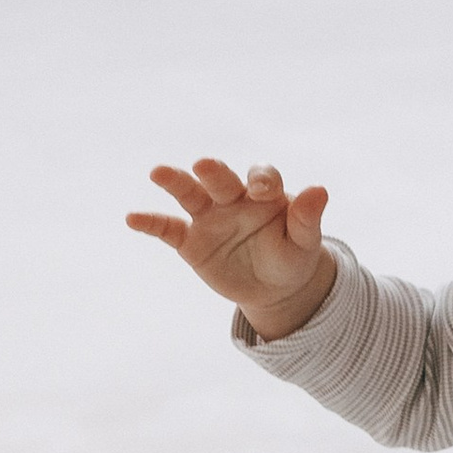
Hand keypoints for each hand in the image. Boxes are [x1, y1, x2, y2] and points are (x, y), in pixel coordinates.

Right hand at [129, 156, 335, 340]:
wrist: (274, 287)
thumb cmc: (291, 256)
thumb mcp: (304, 241)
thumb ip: (307, 217)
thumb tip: (319, 189)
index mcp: (264, 193)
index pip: (261, 178)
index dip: (262, 181)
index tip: (261, 188)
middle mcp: (233, 197)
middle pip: (221, 179)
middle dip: (214, 171)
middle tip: (204, 165)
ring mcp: (209, 216)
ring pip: (189, 194)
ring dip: (175, 181)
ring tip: (158, 172)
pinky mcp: (190, 240)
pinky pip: (168, 229)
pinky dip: (150, 223)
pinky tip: (132, 219)